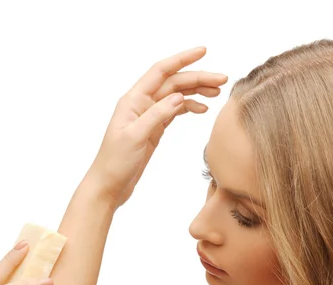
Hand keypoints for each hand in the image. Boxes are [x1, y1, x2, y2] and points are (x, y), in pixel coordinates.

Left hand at [85, 45, 227, 209]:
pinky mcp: (154, 130)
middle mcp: (141, 104)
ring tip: (217, 93)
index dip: (182, 59)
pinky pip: (175, 112)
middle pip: (174, 83)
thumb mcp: (135, 137)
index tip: (203, 52)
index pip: (161, 71)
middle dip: (198, 78)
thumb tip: (179, 96)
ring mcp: (149, 116)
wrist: (109, 185)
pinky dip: (189, 108)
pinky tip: (202, 109)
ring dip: (197, 92)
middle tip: (223, 79)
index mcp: (133, 100)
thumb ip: (156, 115)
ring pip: (176, 96)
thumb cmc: (115, 162)